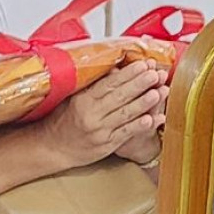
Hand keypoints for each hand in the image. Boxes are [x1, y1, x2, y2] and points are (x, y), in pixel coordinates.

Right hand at [37, 60, 167, 166]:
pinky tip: (154, 119)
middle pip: (120, 97)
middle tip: (156, 74)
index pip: (108, 84)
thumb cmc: (62, 121)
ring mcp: (100, 131)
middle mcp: (91, 115)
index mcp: (83, 100)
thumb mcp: (72, 99)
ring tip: (161, 92)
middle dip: (140, 84)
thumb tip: (113, 69)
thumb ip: (92, 86)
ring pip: (126, 114)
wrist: (52, 148)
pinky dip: (141, 125)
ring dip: (145, 103)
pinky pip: (127, 133)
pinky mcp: (107, 145)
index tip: (142, 65)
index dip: (127, 74)